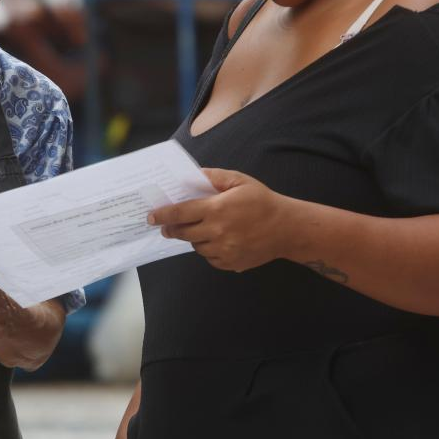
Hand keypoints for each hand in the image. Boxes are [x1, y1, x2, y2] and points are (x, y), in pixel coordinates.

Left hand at [148, 168, 298, 272]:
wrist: (287, 229)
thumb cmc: (262, 201)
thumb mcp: (239, 181)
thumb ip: (213, 176)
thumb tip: (191, 175)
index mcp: (217, 209)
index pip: (180, 213)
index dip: (162, 215)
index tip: (151, 216)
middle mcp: (218, 232)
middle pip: (183, 233)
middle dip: (172, 229)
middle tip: (166, 226)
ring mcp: (224, 250)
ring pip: (196, 246)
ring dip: (194, 238)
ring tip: (203, 229)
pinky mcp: (230, 263)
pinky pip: (209, 258)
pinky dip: (209, 249)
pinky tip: (219, 240)